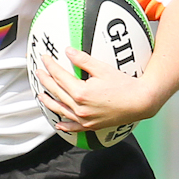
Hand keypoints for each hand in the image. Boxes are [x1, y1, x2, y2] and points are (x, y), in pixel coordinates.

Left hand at [35, 49, 161, 133]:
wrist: (140, 102)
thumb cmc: (125, 85)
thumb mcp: (102, 69)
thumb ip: (83, 60)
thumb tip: (68, 51)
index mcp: (81, 93)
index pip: (60, 76)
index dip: (50, 66)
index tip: (45, 58)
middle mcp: (80, 108)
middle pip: (56, 92)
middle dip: (45, 81)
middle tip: (39, 72)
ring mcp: (84, 119)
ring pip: (60, 110)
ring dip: (48, 102)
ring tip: (41, 95)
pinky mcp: (91, 126)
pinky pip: (73, 127)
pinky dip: (64, 125)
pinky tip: (58, 123)